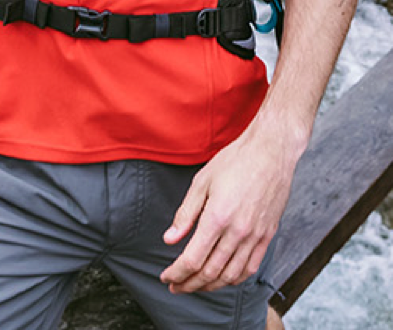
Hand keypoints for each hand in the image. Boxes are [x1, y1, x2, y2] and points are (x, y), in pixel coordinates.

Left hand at [160, 123, 299, 293]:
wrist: (270, 151)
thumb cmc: (235, 160)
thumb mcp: (202, 181)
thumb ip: (185, 214)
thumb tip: (170, 239)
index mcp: (218, 217)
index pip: (193, 259)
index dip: (177, 273)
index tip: (166, 277)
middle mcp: (238, 231)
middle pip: (210, 272)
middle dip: (190, 284)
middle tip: (176, 286)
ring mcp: (255, 235)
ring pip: (230, 275)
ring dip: (210, 286)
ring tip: (196, 285)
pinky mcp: (268, 235)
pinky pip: (251, 268)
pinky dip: (234, 279)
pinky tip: (223, 278)